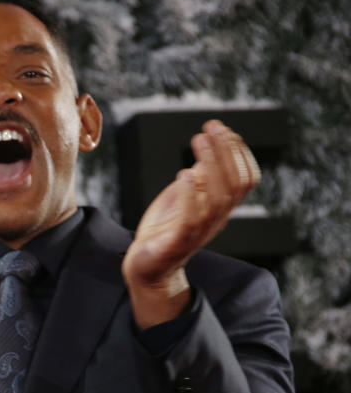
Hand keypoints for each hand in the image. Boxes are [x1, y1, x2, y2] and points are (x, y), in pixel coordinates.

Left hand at [122, 120, 259, 327]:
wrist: (147, 266)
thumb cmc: (166, 228)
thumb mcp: (185, 195)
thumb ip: (201, 175)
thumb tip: (211, 144)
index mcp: (221, 206)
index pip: (245, 178)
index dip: (239, 152)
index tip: (221, 127)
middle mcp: (216, 218)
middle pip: (236, 184)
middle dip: (227, 151)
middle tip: (211, 126)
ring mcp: (199, 231)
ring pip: (219, 199)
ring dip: (211, 164)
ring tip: (198, 140)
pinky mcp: (178, 242)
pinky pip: (192, 220)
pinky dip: (190, 196)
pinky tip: (184, 174)